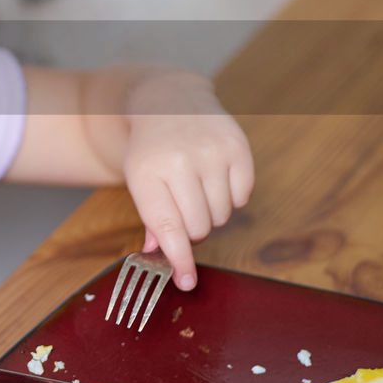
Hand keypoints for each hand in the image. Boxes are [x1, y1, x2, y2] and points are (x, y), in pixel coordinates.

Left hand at [121, 73, 253, 290]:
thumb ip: (152, 219)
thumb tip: (160, 254)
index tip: (186, 282)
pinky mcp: (238, 146)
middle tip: (184, 210)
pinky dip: (231, 197)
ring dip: (211, 212)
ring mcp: (211, 152)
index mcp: (146, 173)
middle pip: (200, 227)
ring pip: (222, 215)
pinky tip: (215, 176)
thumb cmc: (151, 151)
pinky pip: (243, 198)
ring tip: (197, 187)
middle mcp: (180, 161)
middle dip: (194, 230)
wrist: (168, 100)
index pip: (168, 229)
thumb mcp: (139, 181)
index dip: (179, 260)